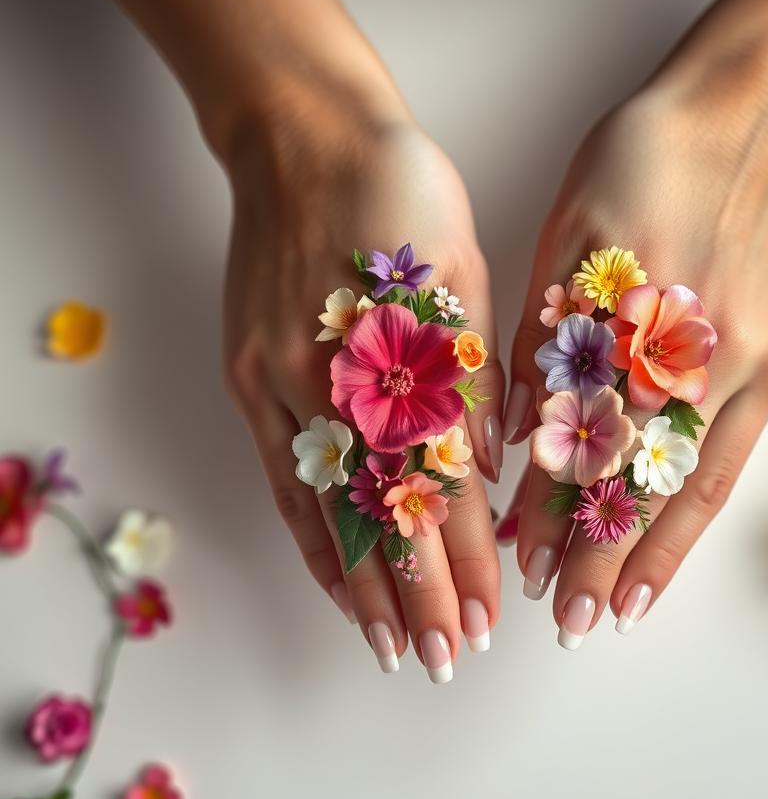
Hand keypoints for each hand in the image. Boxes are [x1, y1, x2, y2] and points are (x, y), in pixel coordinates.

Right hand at [223, 85, 503, 679]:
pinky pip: (281, 480)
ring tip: (389, 647)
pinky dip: (310, 538)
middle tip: (444, 658)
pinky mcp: (249, 379)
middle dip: (418, 596)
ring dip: (361, 588)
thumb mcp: (465, 272)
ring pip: (328, 512)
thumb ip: (474, 377)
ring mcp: (285, 385)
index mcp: (409, 356)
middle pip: (384, 516)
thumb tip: (484, 470)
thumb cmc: (402, 194)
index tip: (487, 618)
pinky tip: (332, 581)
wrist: (304, 140)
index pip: (443, 490)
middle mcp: (341, 383)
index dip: (464, 561)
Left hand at [503, 65, 767, 644]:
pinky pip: (731, 460)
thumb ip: (539, 336)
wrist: (751, 114)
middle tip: (560, 616)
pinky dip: (696, 519)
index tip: (514, 558)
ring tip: (612, 614)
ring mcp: (740, 359)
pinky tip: (670, 560)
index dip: (544, 503)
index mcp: (618, 308)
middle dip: (592, 552)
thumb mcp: (567, 228)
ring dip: (644, 555)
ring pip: (683, 483)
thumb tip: (518, 433)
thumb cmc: (641, 157)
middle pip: (628, 474)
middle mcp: (683, 346)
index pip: (573, 435)